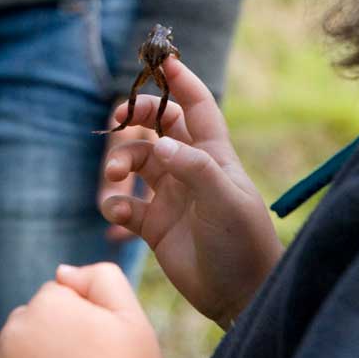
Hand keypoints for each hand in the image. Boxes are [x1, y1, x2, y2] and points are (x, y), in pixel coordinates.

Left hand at [0, 264, 184, 357]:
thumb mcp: (132, 319)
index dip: (78, 323)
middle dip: (47, 342)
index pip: (53, 299)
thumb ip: (101, 279)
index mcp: (47, 303)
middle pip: (26, 323)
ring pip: (3, 353)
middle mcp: (14, 328)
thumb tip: (60, 272)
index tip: (94, 350)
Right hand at [100, 56, 282, 326]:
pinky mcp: (153, 226)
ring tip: (114, 178)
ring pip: (135, 162)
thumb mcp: (226, 201)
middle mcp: (190, 170)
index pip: (196, 108)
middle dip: (136, 118)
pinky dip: (115, 204)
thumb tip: (157, 144)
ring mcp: (171, 197)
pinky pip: (124, 203)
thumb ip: (193, 168)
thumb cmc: (244, 244)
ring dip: (119, 162)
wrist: (241, 296)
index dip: (181, 82)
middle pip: (157, 128)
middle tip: (117, 121)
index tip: (161, 61)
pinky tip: (121, 217)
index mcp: (214, 156)